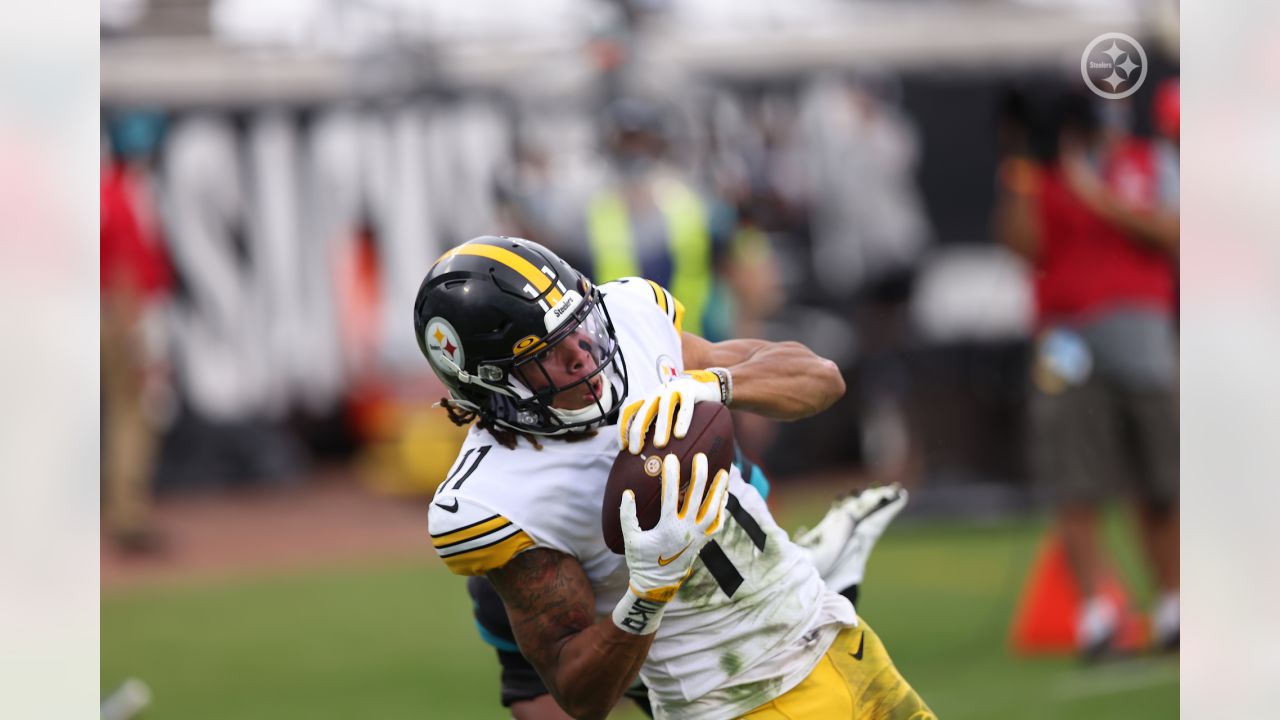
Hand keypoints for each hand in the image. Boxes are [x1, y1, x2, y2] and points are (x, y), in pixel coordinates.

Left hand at [619, 370, 727, 454]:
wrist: (702, 386)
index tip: (623, 447)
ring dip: (660, 426)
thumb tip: (645, 458)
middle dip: (637, 431)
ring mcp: (674, 390)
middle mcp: (658, 393)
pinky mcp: (690, 391)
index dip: (623, 427)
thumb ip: (655, 428)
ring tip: (659, 445)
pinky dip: (682, 420)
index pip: (630, 411)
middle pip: (643, 410)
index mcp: (648, 400)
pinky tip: (680, 434)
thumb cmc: (680, 408)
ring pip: (664, 407)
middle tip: (636, 451)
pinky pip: (685, 406)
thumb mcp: (665, 414)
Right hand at [619, 453, 728, 602]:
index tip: (670, 458)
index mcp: (668, 528)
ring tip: (724, 472)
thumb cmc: (641, 561)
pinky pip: (717, 523)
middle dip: (700, 475)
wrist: (657, 585)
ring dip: (718, 491)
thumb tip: (627, 493)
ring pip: (713, 510)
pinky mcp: (703, 542)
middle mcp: (686, 531)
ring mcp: (697, 536)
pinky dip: (722, 509)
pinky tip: (724, 496)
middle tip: (701, 457)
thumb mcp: (630, 538)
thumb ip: (627, 516)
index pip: (670, 496)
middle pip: (697, 498)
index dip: (671, 476)